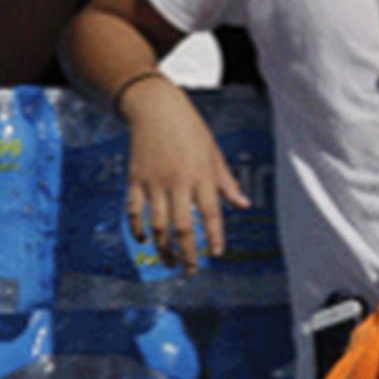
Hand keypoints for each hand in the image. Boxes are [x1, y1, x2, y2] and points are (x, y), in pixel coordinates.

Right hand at [123, 76, 246, 270]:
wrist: (155, 107)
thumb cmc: (190, 130)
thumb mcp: (214, 153)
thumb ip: (227, 182)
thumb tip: (244, 205)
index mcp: (201, 175)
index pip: (211, 213)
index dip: (214, 235)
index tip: (216, 254)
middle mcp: (178, 182)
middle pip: (183, 226)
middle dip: (187, 253)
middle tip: (191, 271)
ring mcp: (154, 182)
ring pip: (158, 224)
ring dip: (164, 248)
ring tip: (170, 263)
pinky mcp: (135, 179)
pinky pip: (134, 210)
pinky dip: (138, 228)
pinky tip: (145, 241)